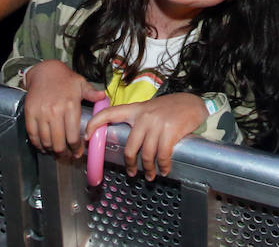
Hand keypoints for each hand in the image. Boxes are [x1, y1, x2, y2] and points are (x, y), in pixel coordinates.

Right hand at [22, 59, 105, 155]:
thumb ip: (92, 93)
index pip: (73, 136)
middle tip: (67, 156)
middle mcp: (55, 111)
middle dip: (64, 154)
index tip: (78, 152)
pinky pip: (32, 135)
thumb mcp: (81, 84)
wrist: (44, 71)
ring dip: (51, 151)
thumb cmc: (65, 79)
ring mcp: (41, 113)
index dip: (76, 149)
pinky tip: (43, 147)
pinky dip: (37, 144)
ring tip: (56, 153)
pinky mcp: (29, 113)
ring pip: (46, 141)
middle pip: (59, 143)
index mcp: (71, 106)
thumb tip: (103, 97)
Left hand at [85, 93, 206, 179]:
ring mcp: (156, 124)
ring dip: (147, 169)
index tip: (85, 136)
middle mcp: (143, 116)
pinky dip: (162, 166)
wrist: (193, 103)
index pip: (109, 113)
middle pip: (129, 147)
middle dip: (130, 164)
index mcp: (135, 109)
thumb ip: (138, 121)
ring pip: (145, 154)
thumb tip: (129, 143)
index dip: (95, 124)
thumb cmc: (171, 108)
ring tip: (151, 175)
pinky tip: (164, 169)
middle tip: (132, 172)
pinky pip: (162, 155)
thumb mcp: (150, 109)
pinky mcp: (170, 131)